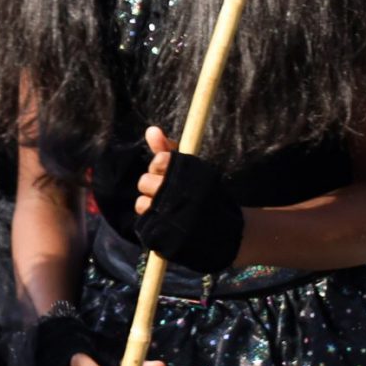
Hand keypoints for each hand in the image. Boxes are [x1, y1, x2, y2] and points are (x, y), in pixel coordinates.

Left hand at [133, 127, 245, 272]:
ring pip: (141, 203)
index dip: (160, 167)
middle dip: (153, 186)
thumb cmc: (205, 195)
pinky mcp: (163, 236)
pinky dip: (150, 220)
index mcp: (186, 174)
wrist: (224, 232)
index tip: (170, 174)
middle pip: (144, 181)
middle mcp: (176, 193)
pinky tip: (164, 222)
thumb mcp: (190, 169)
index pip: (158, 161)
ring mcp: (169, 216)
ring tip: (168, 210)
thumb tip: (151, 129)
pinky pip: (143, 221)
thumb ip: (168, 149)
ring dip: (150, 205)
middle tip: (170, 194)